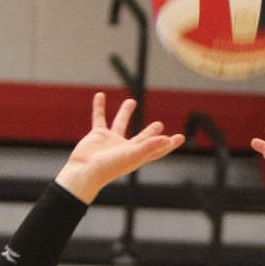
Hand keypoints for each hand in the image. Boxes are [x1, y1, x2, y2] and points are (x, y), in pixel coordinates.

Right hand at [55, 93, 184, 201]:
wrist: (84, 171)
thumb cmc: (109, 167)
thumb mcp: (131, 155)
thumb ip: (149, 146)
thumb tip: (168, 139)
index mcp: (137, 155)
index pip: (157, 148)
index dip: (169, 144)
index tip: (180, 137)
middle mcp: (126, 148)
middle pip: (142, 138)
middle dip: (151, 132)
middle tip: (159, 124)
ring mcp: (111, 141)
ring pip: (120, 123)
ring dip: (125, 112)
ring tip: (132, 101)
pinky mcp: (98, 135)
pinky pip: (99, 117)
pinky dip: (99, 106)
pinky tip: (100, 95)